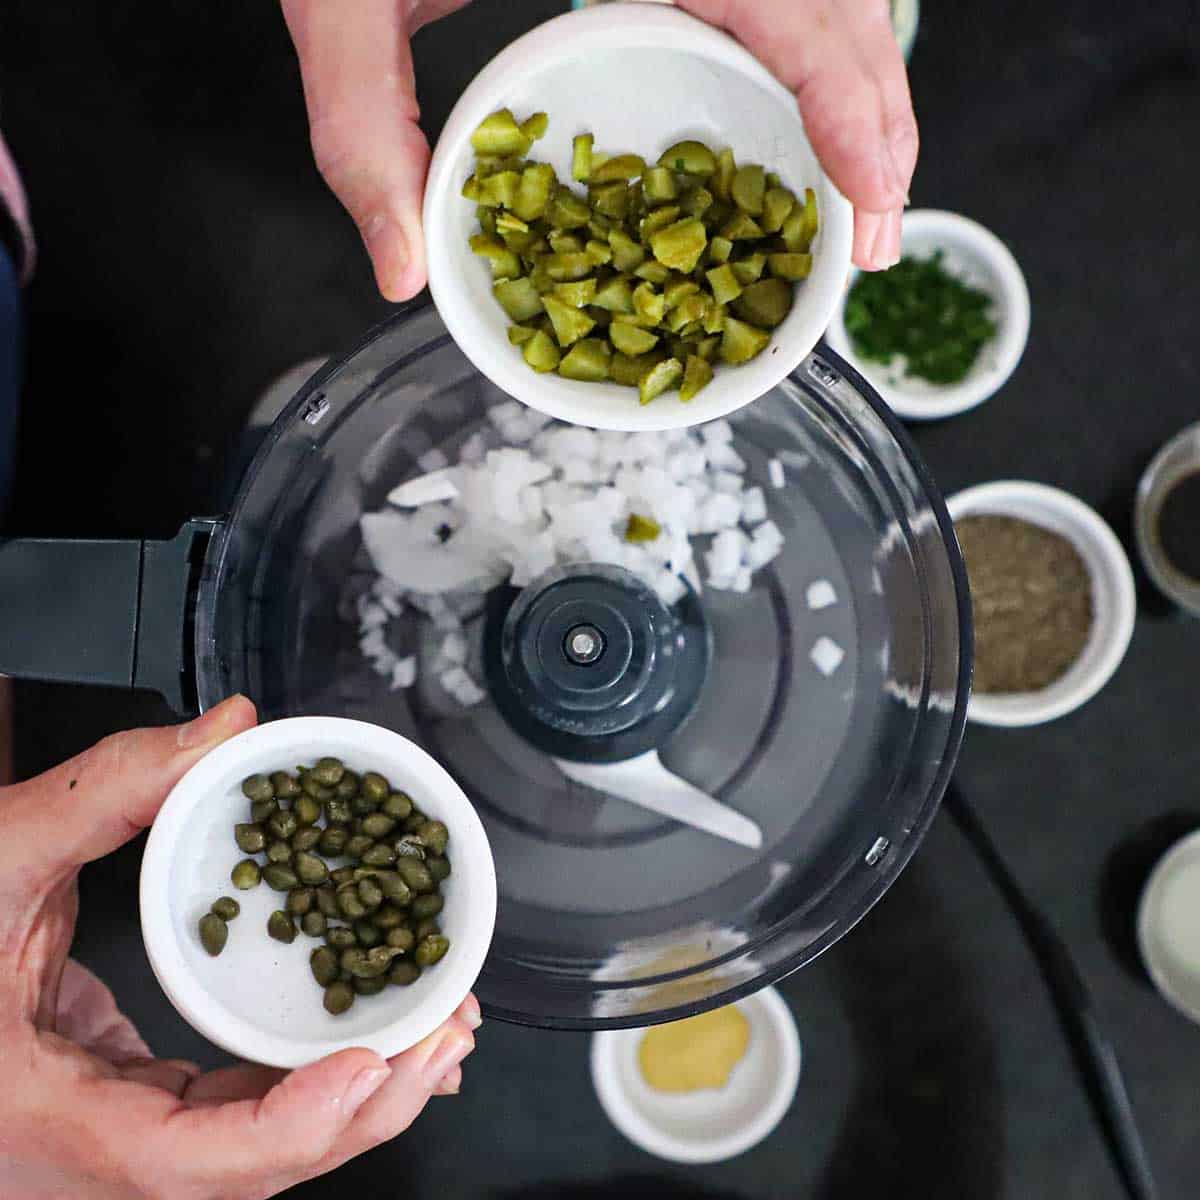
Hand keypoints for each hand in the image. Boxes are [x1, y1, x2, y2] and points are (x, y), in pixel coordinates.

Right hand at [0, 696, 478, 1199]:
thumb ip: (109, 785)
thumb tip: (227, 727)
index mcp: (37, 1116)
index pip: (181, 1160)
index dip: (290, 1127)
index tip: (375, 1065)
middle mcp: (74, 1158)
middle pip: (242, 1169)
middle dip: (363, 1108)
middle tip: (447, 1033)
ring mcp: (101, 1142)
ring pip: (243, 1152)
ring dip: (351, 1100)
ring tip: (434, 1035)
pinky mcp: (121, 1105)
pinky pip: (224, 1114)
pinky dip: (301, 1085)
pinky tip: (363, 1045)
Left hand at [282, 0, 915, 300]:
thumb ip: (360, 131)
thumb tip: (403, 271)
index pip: (794, 6)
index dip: (850, 103)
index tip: (872, 197)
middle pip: (844, 2)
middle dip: (878, 122)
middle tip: (876, 237)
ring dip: (863, 93)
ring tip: (862, 197)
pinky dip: (818, 62)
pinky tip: (810, 123)